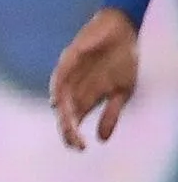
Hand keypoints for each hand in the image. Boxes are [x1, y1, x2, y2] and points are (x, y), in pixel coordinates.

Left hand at [49, 7, 138, 150]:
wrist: (123, 33)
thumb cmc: (122, 62)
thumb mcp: (121, 92)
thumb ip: (111, 114)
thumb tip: (102, 139)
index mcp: (87, 97)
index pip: (75, 119)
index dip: (73, 134)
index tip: (79, 149)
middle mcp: (75, 87)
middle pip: (65, 112)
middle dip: (67, 128)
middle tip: (73, 142)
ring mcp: (70, 73)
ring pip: (60, 96)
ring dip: (63, 112)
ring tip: (68, 126)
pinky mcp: (69, 58)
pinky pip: (60, 74)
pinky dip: (58, 87)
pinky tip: (57, 101)